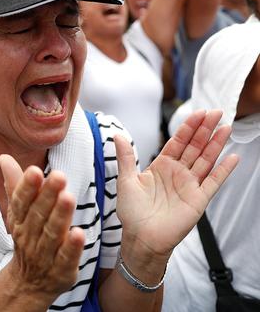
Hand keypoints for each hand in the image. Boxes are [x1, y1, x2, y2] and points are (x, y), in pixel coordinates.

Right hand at [0, 155, 84, 306]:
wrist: (29, 282)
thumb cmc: (28, 238)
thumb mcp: (18, 213)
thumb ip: (15, 185)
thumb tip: (4, 157)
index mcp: (19, 220)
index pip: (21, 201)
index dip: (27, 187)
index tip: (35, 170)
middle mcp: (29, 236)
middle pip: (38, 214)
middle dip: (48, 195)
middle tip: (59, 176)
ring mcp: (44, 254)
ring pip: (52, 233)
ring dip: (60, 216)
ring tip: (69, 198)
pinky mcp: (61, 270)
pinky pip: (66, 257)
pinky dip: (72, 247)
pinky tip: (79, 233)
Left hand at [115, 110, 237, 261]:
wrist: (140, 238)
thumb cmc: (132, 212)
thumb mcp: (126, 180)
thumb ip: (126, 157)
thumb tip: (117, 134)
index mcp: (161, 166)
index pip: (178, 142)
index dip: (188, 127)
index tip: (198, 112)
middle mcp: (178, 173)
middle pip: (195, 147)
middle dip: (205, 129)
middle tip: (217, 112)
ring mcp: (190, 185)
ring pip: (206, 160)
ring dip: (216, 144)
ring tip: (226, 127)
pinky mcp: (198, 200)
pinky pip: (213, 182)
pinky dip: (223, 170)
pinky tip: (232, 157)